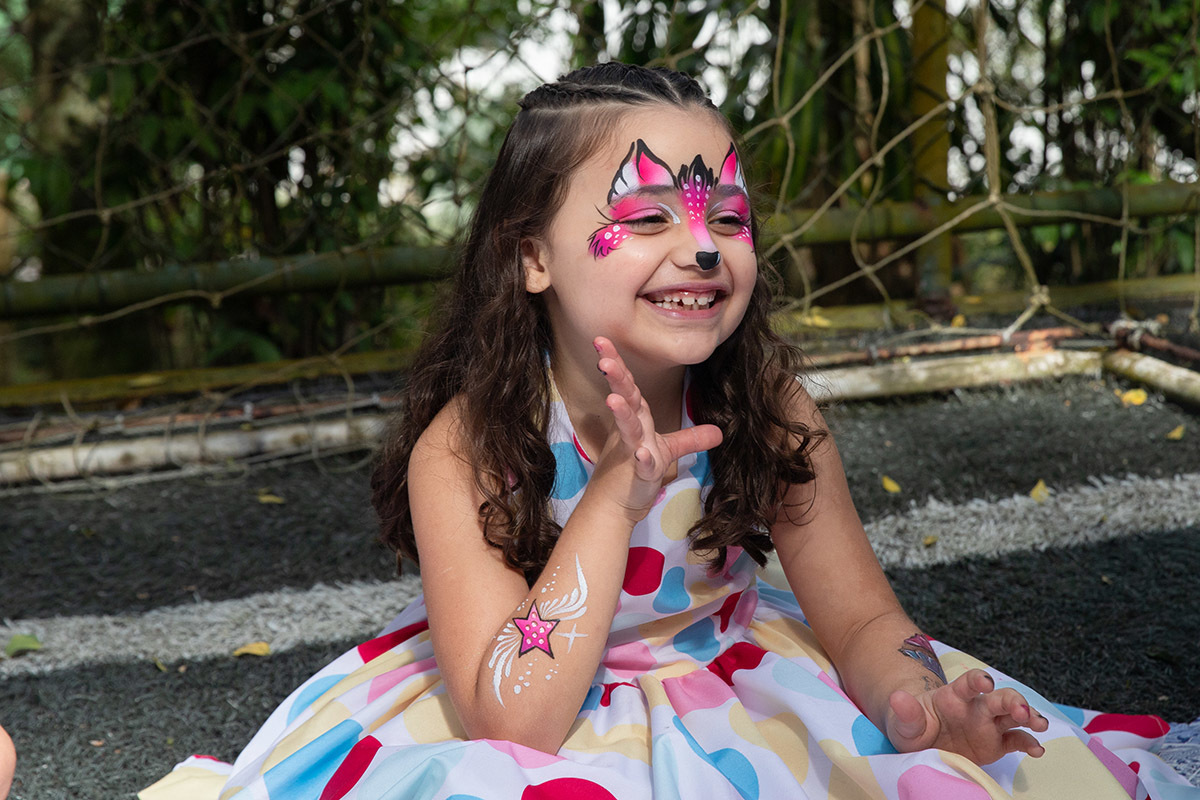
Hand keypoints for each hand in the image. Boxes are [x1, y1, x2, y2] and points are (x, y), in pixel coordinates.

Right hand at [590, 337, 721, 520]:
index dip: (618, 363)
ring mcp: (631, 451)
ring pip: (628, 428)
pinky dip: (641, 458)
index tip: (603, 340)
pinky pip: (641, 464)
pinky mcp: (637, 474)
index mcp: (638, 419)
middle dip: (616, 378)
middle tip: (603, 358)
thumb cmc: (634, 472)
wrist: (616, 505)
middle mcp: (632, 431)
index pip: (629, 386)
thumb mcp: (667, 451)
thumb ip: (690, 438)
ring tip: (614, 399)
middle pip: (625, 398)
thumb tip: (718, 431)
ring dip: (623, 414)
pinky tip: (641, 453)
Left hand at [885, 669, 1048, 764]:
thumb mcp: (903, 721)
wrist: (920, 742)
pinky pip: (1016, 741)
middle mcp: (976, 707)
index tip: (986, 683)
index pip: (969, 683)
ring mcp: (988, 725)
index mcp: (954, 696)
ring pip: (1014, 716)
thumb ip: (905, 711)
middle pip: (999, 698)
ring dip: (1029, 717)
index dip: (978, 680)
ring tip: (1039, 725)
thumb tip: (897, 698)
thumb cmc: (912, 725)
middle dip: (1013, 701)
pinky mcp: (995, 744)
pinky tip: (1038, 750)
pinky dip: (1028, 743)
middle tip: (1021, 710)